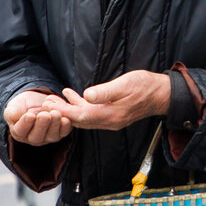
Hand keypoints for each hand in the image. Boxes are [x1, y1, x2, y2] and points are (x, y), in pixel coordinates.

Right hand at [4, 90, 70, 145]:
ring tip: (55, 114)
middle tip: (44, 115)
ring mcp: (48, 137)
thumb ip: (12, 112)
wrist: (37, 101)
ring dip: (54, 125)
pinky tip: (66, 118)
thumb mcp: (15, 106)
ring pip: (52, 135)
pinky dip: (66, 126)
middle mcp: (34, 138)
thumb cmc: (23, 105)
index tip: (29, 115)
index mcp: (19, 132)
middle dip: (42, 125)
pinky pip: (64, 132)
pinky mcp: (60, 132)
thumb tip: (13, 116)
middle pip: (37, 136)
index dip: (25, 124)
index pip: (20, 131)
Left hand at [42, 70, 170, 130]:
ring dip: (68, 109)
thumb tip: (87, 95)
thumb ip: (106, 91)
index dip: (64, 111)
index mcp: (110, 116)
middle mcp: (109, 121)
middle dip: (61, 113)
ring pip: (84, 117)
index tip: (49, 106)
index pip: (81, 116)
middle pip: (79, 120)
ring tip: (53, 99)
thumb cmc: (145, 86)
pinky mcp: (112, 114)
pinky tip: (72, 95)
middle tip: (44, 104)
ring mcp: (111, 120)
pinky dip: (79, 106)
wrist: (161, 94)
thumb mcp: (125, 84)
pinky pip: (91, 113)